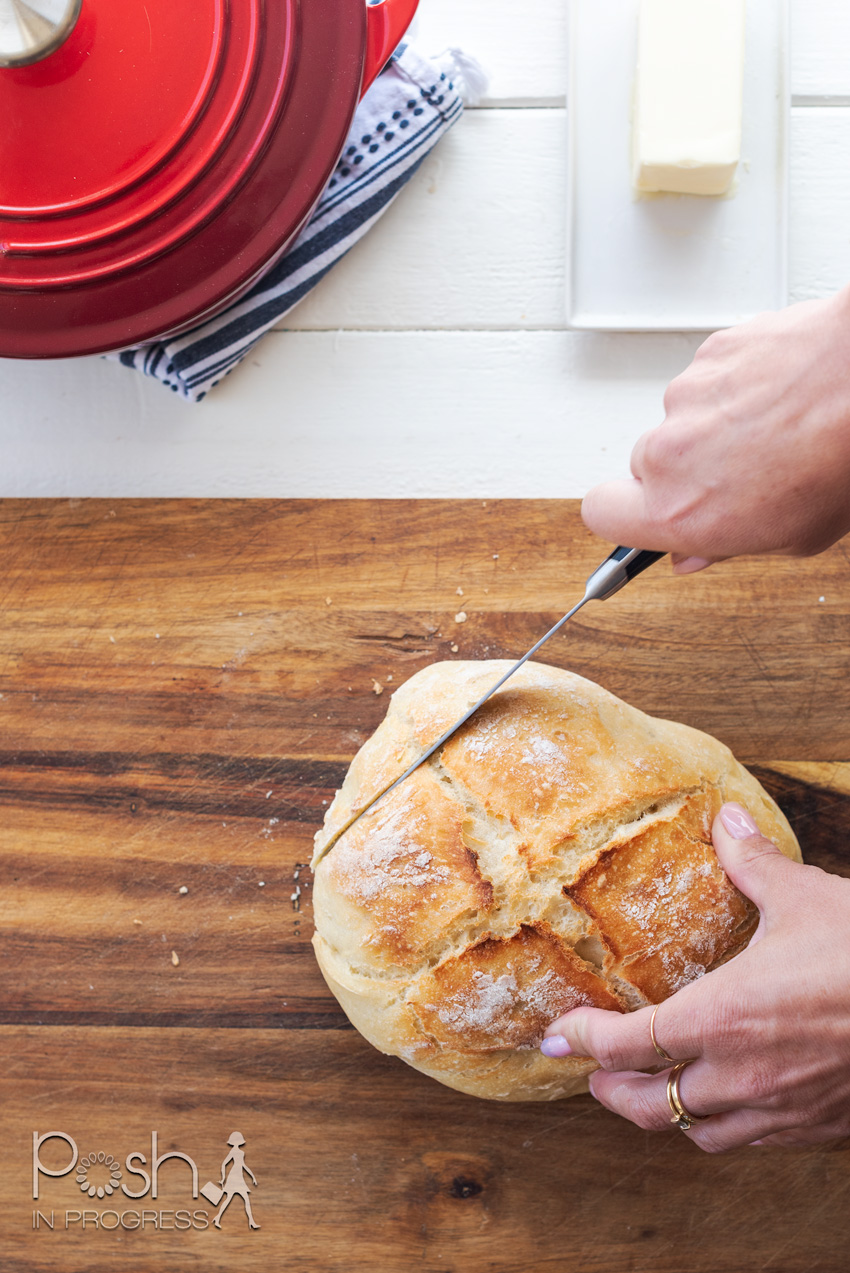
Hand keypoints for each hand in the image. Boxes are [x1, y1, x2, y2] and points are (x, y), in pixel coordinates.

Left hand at [540, 804, 849, 1150]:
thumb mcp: (805, 898)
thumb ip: (753, 864)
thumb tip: (726, 820)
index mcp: (721, 1018)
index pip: (627, 1044)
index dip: (584, 1040)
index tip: (558, 1036)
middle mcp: (740, 1075)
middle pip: (650, 1104)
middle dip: (611, 1091)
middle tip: (593, 1073)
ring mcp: (779, 1110)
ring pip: (699, 1133)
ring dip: (665, 1114)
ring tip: (652, 1092)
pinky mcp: (816, 1130)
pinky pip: (751, 1141)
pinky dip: (722, 1127)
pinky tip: (726, 1105)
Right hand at [581, 289, 849, 572]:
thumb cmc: (841, 456)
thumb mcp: (794, 536)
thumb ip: (728, 546)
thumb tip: (696, 553)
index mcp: (679, 511)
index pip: (599, 514)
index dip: (619, 515)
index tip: (638, 516)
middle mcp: (668, 454)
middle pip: (643, 467)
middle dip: (682, 472)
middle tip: (736, 475)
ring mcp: (684, 399)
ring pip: (678, 421)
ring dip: (713, 428)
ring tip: (772, 431)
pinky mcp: (707, 355)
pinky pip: (707, 382)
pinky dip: (734, 390)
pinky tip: (777, 397)